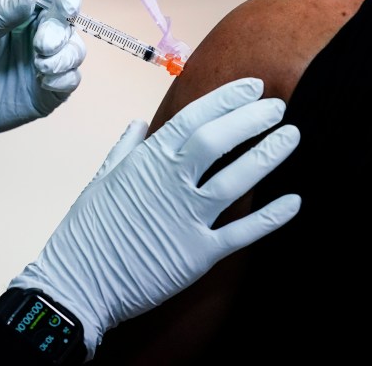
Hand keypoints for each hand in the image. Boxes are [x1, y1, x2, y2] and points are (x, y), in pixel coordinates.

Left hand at [0, 0, 85, 165]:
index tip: (67, 7)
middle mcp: (37, 29)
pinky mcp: (48, 88)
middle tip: (42, 47)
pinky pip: (71, 79)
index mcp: (19, 5)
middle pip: (68, 21)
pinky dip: (65, 78)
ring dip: (66, 56)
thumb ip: (4, 11)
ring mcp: (45, 59)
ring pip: (75, 50)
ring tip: (42, 67)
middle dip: (60, 33)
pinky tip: (45, 81)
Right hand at [8, 78, 300, 357]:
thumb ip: (124, 149)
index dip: (226, 100)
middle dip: (251, 119)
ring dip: (267, 156)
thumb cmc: (87, 232)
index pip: (193, 119)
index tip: (253, 87)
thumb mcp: (101, 181)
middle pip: (218, 142)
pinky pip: (241, 234)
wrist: (76, 285)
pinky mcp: (197, 255)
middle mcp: (170, 184)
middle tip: (277, 106)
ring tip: (291, 136)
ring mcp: (185, 219)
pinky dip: (270, 218)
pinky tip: (294, 201)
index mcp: (147, 162)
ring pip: (235, 181)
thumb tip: (137, 122)